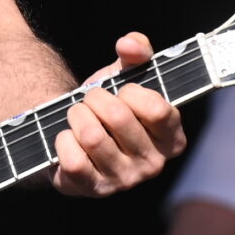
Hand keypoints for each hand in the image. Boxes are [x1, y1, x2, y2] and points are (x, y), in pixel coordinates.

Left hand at [51, 32, 185, 198]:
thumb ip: (137, 50)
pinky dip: (63, 140)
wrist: (74, 134)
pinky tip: (68, 138)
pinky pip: (72, 159)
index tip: (122, 91)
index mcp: (172, 139)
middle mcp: (153, 165)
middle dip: (96, 99)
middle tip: (91, 100)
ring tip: (77, 115)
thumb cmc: (108, 104)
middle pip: (118, 117)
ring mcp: (123, 181)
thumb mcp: (125, 74)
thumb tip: (129, 44)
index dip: (132, 92)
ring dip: (77, 115)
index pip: (158, 109)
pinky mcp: (92, 190)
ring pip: (92, 137)